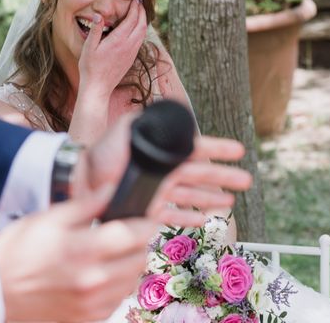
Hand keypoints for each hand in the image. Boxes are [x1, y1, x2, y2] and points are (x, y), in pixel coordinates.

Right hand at [0, 185, 159, 321]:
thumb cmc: (16, 252)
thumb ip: (85, 205)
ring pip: (131, 281)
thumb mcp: (47, 219)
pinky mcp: (86, 318)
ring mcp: (91, 303)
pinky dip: (118, 286)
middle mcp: (93, 280)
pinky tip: (103, 274)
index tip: (145, 216)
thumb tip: (110, 188)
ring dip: (130, 264)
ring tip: (115, 252)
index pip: (134, 234)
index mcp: (83, 250)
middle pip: (139, 258)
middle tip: (127, 231)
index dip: (145, 222)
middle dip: (138, 242)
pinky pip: (117, 301)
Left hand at [72, 113, 251, 226]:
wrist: (82, 181)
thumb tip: (170, 110)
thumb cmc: (103, 154)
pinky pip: (172, 214)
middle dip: (224, 177)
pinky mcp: (147, 208)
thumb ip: (147, 121)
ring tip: (230, 202)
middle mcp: (162, 170)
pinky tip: (204, 219)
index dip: (218, 150)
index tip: (239, 151)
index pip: (195, 150)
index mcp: (161, 150)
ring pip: (190, 195)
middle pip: (200, 175)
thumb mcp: (125, 130)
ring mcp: (156, 190)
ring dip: (210, 198)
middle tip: (247, 181)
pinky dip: (187, 217)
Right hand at [78, 0, 146, 99]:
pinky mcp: (131, 59)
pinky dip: (141, 31)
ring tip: (140, 12)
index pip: (131, 19)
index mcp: (118, 41)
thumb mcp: (88, 48)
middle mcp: (128, 46)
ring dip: (143, 21)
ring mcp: (131, 53)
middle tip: (139, 2)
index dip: (135, 8)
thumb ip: (95, 31)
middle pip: (141, 25)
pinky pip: (140, 41)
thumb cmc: (90, 68)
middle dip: (142, 12)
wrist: (98, 88)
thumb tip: (98, 15)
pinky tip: (136, 29)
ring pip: (143, 33)